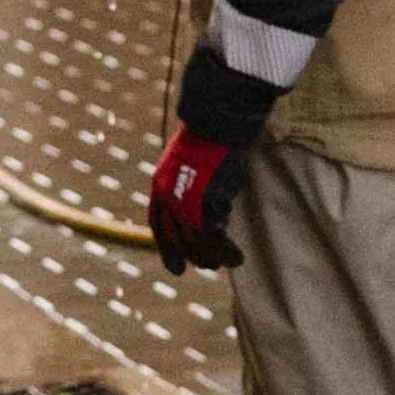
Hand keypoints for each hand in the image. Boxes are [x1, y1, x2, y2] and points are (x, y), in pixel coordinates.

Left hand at [142, 121, 244, 272]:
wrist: (215, 126)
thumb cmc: (209, 139)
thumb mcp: (190, 164)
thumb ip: (190, 188)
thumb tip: (205, 211)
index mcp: (160, 186)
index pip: (158, 224)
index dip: (166, 247)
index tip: (175, 268)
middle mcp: (168, 198)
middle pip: (177, 237)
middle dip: (191, 255)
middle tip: (206, 265)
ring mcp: (186, 202)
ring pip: (196, 242)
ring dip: (210, 257)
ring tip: (222, 264)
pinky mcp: (206, 204)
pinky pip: (216, 237)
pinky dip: (227, 251)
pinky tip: (236, 257)